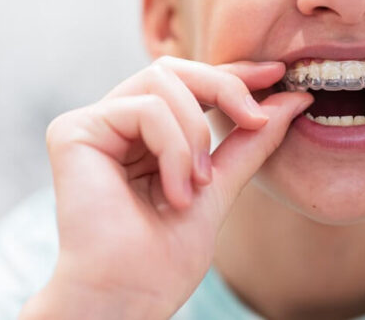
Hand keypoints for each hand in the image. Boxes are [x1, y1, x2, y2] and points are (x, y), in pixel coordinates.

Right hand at [22, 57, 312, 318]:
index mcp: (142, 136)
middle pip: (174, 69)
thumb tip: (292, 99)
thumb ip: (248, 142)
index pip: (188, 85)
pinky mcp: (73, 132)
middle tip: (254, 120)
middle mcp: (113, 124)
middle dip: (223, 87)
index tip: (279, 74)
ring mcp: (92, 125)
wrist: (129, 296)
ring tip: (197, 186)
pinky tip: (175, 192)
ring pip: (161, 80)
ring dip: (195, 134)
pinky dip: (173, 148)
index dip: (232, 74)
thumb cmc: (162, 260)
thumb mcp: (220, 188)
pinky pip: (144, 109)